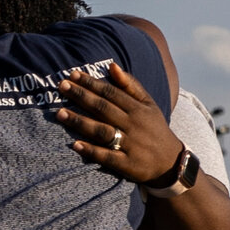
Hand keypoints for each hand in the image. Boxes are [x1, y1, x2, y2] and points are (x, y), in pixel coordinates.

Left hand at [53, 61, 182, 183]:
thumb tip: (111, 66)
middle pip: (103, 108)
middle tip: (61, 86)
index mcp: (137, 109)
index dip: (91, 83)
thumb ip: (130, 86)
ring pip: (101, 131)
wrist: (170, 161)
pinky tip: (75, 145)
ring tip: (59, 113)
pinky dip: (91, 150)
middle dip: (81, 96)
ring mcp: (129, 144)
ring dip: (80, 122)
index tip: (73, 75)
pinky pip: (106, 156)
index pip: (111, 93)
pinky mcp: (126, 164)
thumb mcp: (148, 105)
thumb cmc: (154, 128)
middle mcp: (133, 124)